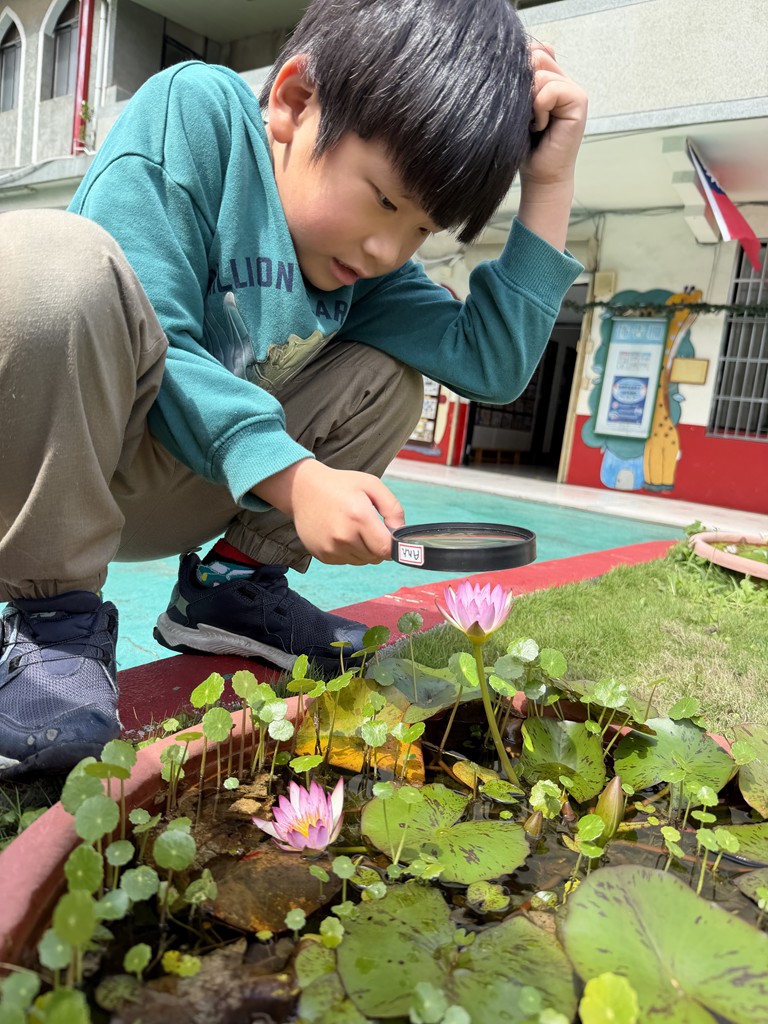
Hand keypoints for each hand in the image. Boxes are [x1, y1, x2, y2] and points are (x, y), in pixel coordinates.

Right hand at [254, 459, 403, 564]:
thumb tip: (401, 531)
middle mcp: (343, 536)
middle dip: (378, 545)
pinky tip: (340, 533)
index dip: (393, 545)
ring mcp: (331, 548)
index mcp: (359, 517)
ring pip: (362, 561)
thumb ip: (393, 508)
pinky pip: (346, 561)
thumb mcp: (371, 485)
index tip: (390, 535)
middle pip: (375, 557)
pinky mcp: (322, 555)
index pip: (386, 549)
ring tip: (353, 528)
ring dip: (364, 549)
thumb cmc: (340, 485)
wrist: (301, 489)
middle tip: (369, 526)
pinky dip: (349, 551)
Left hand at [516, 42, 587, 250]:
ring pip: (541, 73)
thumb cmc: (523, 145)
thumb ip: (519, 79)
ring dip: (530, 102)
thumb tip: (519, 53)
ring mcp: (573, 89)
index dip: (519, 69)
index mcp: (549, 78)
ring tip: (534, 123)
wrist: (538, 176)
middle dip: (523, 85)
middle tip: (525, 114)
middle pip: (536, 56)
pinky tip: (541, 126)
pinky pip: (551, 89)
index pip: (533, 50)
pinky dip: (539, 109)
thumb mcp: (515, 107)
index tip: (516, 100)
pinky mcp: (579, 100)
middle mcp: (563, 79)